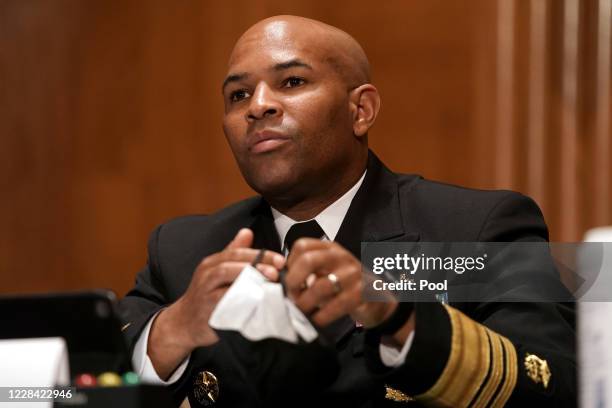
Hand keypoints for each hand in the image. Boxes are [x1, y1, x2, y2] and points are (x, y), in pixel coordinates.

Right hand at [148, 228, 284, 378]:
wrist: (184, 323)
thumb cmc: (205, 295)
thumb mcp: (217, 271)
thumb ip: (233, 253)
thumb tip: (247, 232)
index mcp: (211, 263)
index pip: (236, 253)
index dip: (260, 254)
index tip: (280, 259)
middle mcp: (206, 274)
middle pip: (230, 263)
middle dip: (255, 265)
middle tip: (276, 271)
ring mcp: (204, 292)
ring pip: (223, 278)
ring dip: (248, 278)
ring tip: (267, 282)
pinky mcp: (206, 311)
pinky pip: (223, 304)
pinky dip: (240, 301)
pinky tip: (257, 302)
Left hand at [284, 239, 395, 328]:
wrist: (376, 298)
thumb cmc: (342, 285)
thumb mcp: (324, 273)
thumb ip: (303, 273)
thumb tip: (274, 277)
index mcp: (329, 248)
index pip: (302, 245)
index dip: (289, 263)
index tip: (288, 279)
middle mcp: (340, 256)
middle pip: (308, 260)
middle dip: (293, 281)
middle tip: (291, 296)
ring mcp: (352, 274)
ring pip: (320, 286)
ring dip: (306, 302)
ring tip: (301, 311)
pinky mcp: (361, 293)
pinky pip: (336, 305)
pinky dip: (322, 315)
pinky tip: (317, 320)